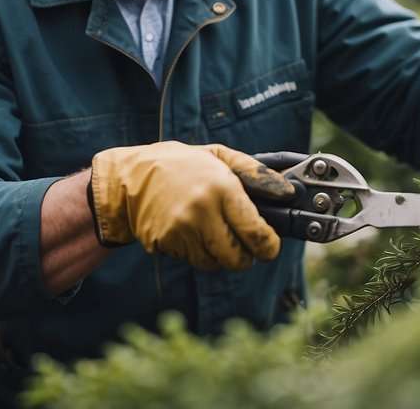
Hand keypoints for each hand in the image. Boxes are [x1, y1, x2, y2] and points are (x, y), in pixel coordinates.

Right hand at [88, 141, 294, 270]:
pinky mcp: (165, 244)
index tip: (270, 246)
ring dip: (220, 255)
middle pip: (238, 258)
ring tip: (211, 230)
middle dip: (245, 256)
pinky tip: (190, 231)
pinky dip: (198, 253)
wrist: (131, 177)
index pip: (256, 233)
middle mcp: (201, 211)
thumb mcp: (220, 156)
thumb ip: (257, 173)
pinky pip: (193, 261)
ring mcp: (181, 230)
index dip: (268, 246)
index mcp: (221, 187)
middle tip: (243, 244)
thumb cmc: (183, 165)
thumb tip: (288, 192)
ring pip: (215, 264)